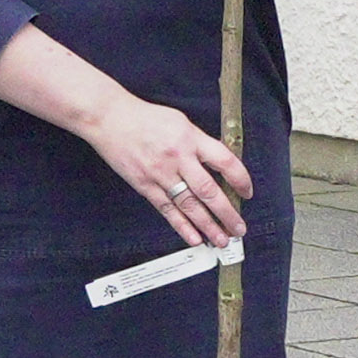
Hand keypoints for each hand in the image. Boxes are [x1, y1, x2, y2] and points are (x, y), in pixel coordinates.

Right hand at [85, 95, 254, 248]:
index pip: (224, 161)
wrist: (110, 119)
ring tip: (222, 239)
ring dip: (208, 226)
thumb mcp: (180, 122)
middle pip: (208, 191)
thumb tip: (218, 165)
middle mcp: (178, 158)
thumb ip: (198, 143)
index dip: (240, 179)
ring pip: (189, 206)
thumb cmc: (145, 118)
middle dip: (227, 213)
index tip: (247, 192)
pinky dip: (182, 226)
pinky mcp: (145, 185)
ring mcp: (161, 174)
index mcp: (191, 138)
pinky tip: (194, 238)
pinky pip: (167, 210)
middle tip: (239, 229)